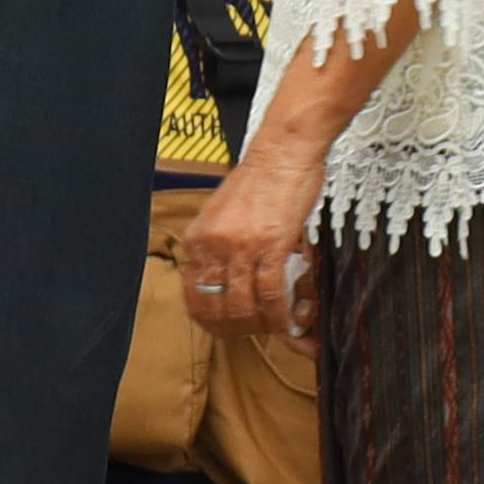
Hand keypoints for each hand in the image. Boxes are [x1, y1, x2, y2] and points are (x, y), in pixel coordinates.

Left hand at [174, 132, 329, 344]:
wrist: (284, 151)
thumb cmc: (261, 178)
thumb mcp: (223, 214)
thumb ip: (221, 246)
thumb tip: (229, 279)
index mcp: (197, 240)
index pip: (194, 297)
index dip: (211, 321)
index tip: (229, 328)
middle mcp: (213, 246)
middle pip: (217, 307)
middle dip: (237, 328)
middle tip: (255, 332)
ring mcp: (241, 247)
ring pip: (243, 305)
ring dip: (260, 325)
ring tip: (275, 327)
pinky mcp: (272, 245)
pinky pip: (271, 292)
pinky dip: (280, 313)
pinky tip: (289, 318)